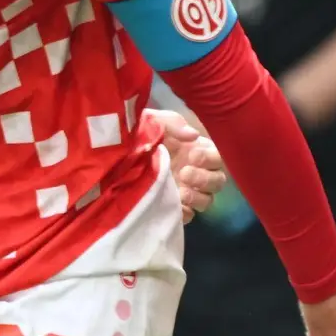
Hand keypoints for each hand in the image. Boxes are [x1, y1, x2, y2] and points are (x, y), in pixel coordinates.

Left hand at [149, 108, 226, 222]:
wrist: (118, 154)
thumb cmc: (142, 133)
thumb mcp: (155, 120)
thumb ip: (174, 122)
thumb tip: (193, 135)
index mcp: (197, 151)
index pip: (218, 158)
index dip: (209, 158)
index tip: (192, 155)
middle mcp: (196, 172)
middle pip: (218, 181)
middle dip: (205, 178)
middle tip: (184, 173)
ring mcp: (187, 191)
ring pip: (207, 200)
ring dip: (198, 197)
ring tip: (181, 192)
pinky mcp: (173, 206)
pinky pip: (189, 215)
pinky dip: (185, 213)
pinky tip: (175, 207)